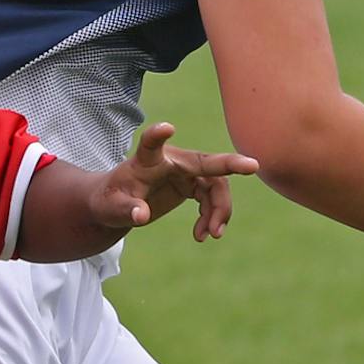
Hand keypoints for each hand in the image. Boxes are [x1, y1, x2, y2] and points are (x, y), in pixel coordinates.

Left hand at [91, 123, 258, 237]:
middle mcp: (172, 161)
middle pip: (205, 162)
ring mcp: (186, 171)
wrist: (118, 206)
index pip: (151, 144)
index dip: (157, 135)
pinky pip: (213, 198)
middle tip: (253, 166)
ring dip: (219, 210)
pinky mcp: (193, 184)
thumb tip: (141, 216)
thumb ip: (127, 211)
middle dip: (230, 163)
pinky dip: (213, 217)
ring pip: (216, 185)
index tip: (166, 127)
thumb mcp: (112, 209)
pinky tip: (203, 235)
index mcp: (147, 160)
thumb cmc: (111, 202)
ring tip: (211, 235)